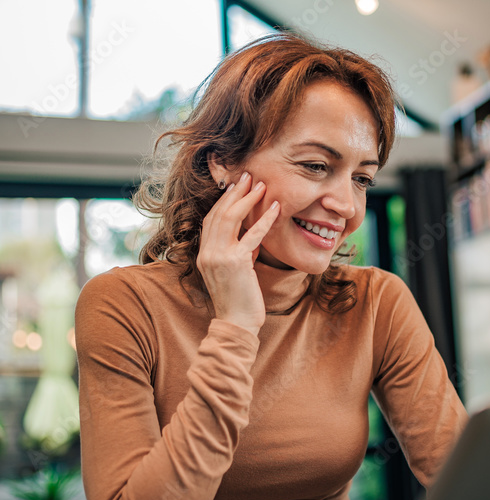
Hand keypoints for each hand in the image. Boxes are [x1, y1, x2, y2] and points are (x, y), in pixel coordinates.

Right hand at [196, 171, 279, 335]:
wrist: (236, 324)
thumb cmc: (239, 300)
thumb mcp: (235, 272)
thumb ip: (239, 253)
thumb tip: (252, 237)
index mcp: (204, 254)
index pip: (211, 220)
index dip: (223, 201)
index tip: (235, 186)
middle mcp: (207, 252)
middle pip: (219, 214)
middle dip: (235, 192)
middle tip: (248, 176)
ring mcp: (219, 257)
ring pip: (230, 219)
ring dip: (247, 199)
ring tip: (260, 185)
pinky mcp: (235, 262)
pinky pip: (251, 235)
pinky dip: (264, 220)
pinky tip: (275, 208)